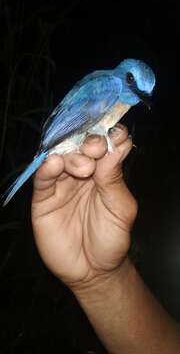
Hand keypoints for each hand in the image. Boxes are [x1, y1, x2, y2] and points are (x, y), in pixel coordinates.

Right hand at [32, 125, 136, 288]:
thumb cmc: (111, 239)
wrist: (93, 270)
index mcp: (104, 172)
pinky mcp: (44, 199)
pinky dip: (46, 169)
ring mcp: (62, 185)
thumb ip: (115, 179)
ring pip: (61, 158)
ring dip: (71, 156)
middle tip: (97, 149)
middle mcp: (82, 174)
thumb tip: (118, 145)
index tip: (116, 134)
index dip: (110, 136)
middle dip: (90, 143)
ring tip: (83, 167)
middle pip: (81, 147)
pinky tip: (54, 164)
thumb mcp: (121, 209)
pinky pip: (42, 179)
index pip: (105, 145)